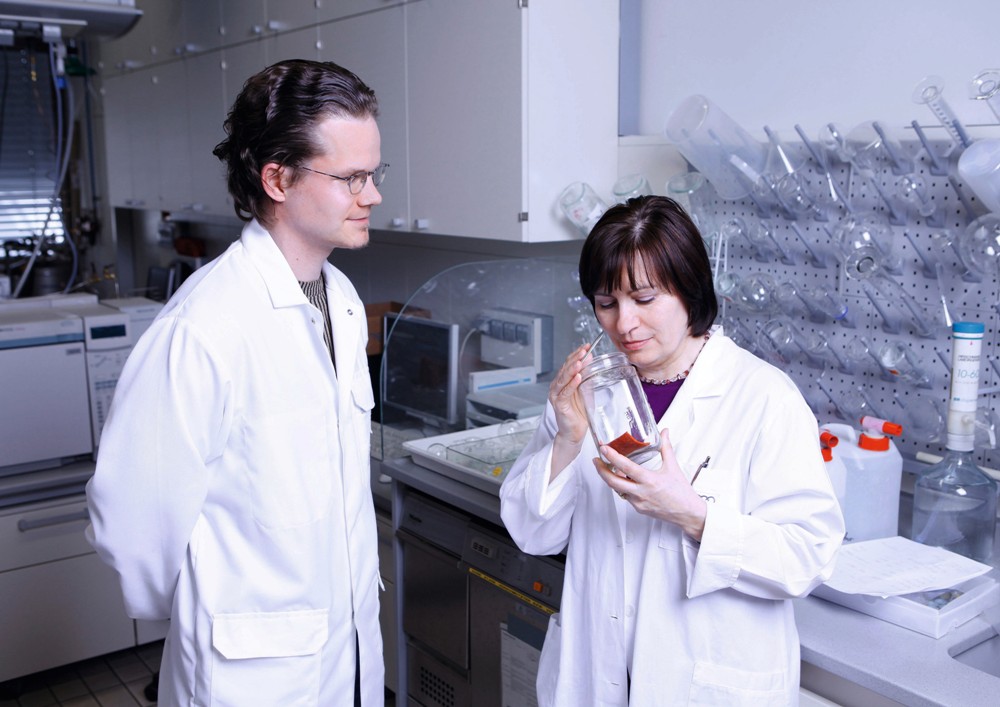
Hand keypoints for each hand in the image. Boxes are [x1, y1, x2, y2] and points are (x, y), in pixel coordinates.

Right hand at [547, 343, 593, 477]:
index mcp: (563, 381)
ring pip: (563, 378)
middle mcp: (557, 386)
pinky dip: (572, 384)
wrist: (574, 432)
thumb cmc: (579, 413)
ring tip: (580, 361)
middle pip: (565, 368)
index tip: (587, 346)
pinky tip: (578, 377)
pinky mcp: (559, 404)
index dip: (577, 354)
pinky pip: (565, 392)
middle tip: (584, 350)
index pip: (569, 363)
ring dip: (572, 368)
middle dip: (575, 358)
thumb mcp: (585, 390)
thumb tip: (591, 360)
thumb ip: (587, 376)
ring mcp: (556, 395)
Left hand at [595, 428, 706, 540]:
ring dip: (610, 478)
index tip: (604, 449)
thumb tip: (664, 432)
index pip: (626, 467)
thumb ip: (666, 447)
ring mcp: (638, 502)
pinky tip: (623, 479)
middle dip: (601, 470)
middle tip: (596, 460)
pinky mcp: (638, 509)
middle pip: (613, 482)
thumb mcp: (673, 467)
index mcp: (650, 481)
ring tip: (607, 467)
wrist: (688, 513)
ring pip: (617, 489)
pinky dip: (622, 487)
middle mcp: (641, 493)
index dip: (612, 457)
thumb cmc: (682, 492)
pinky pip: (625, 496)